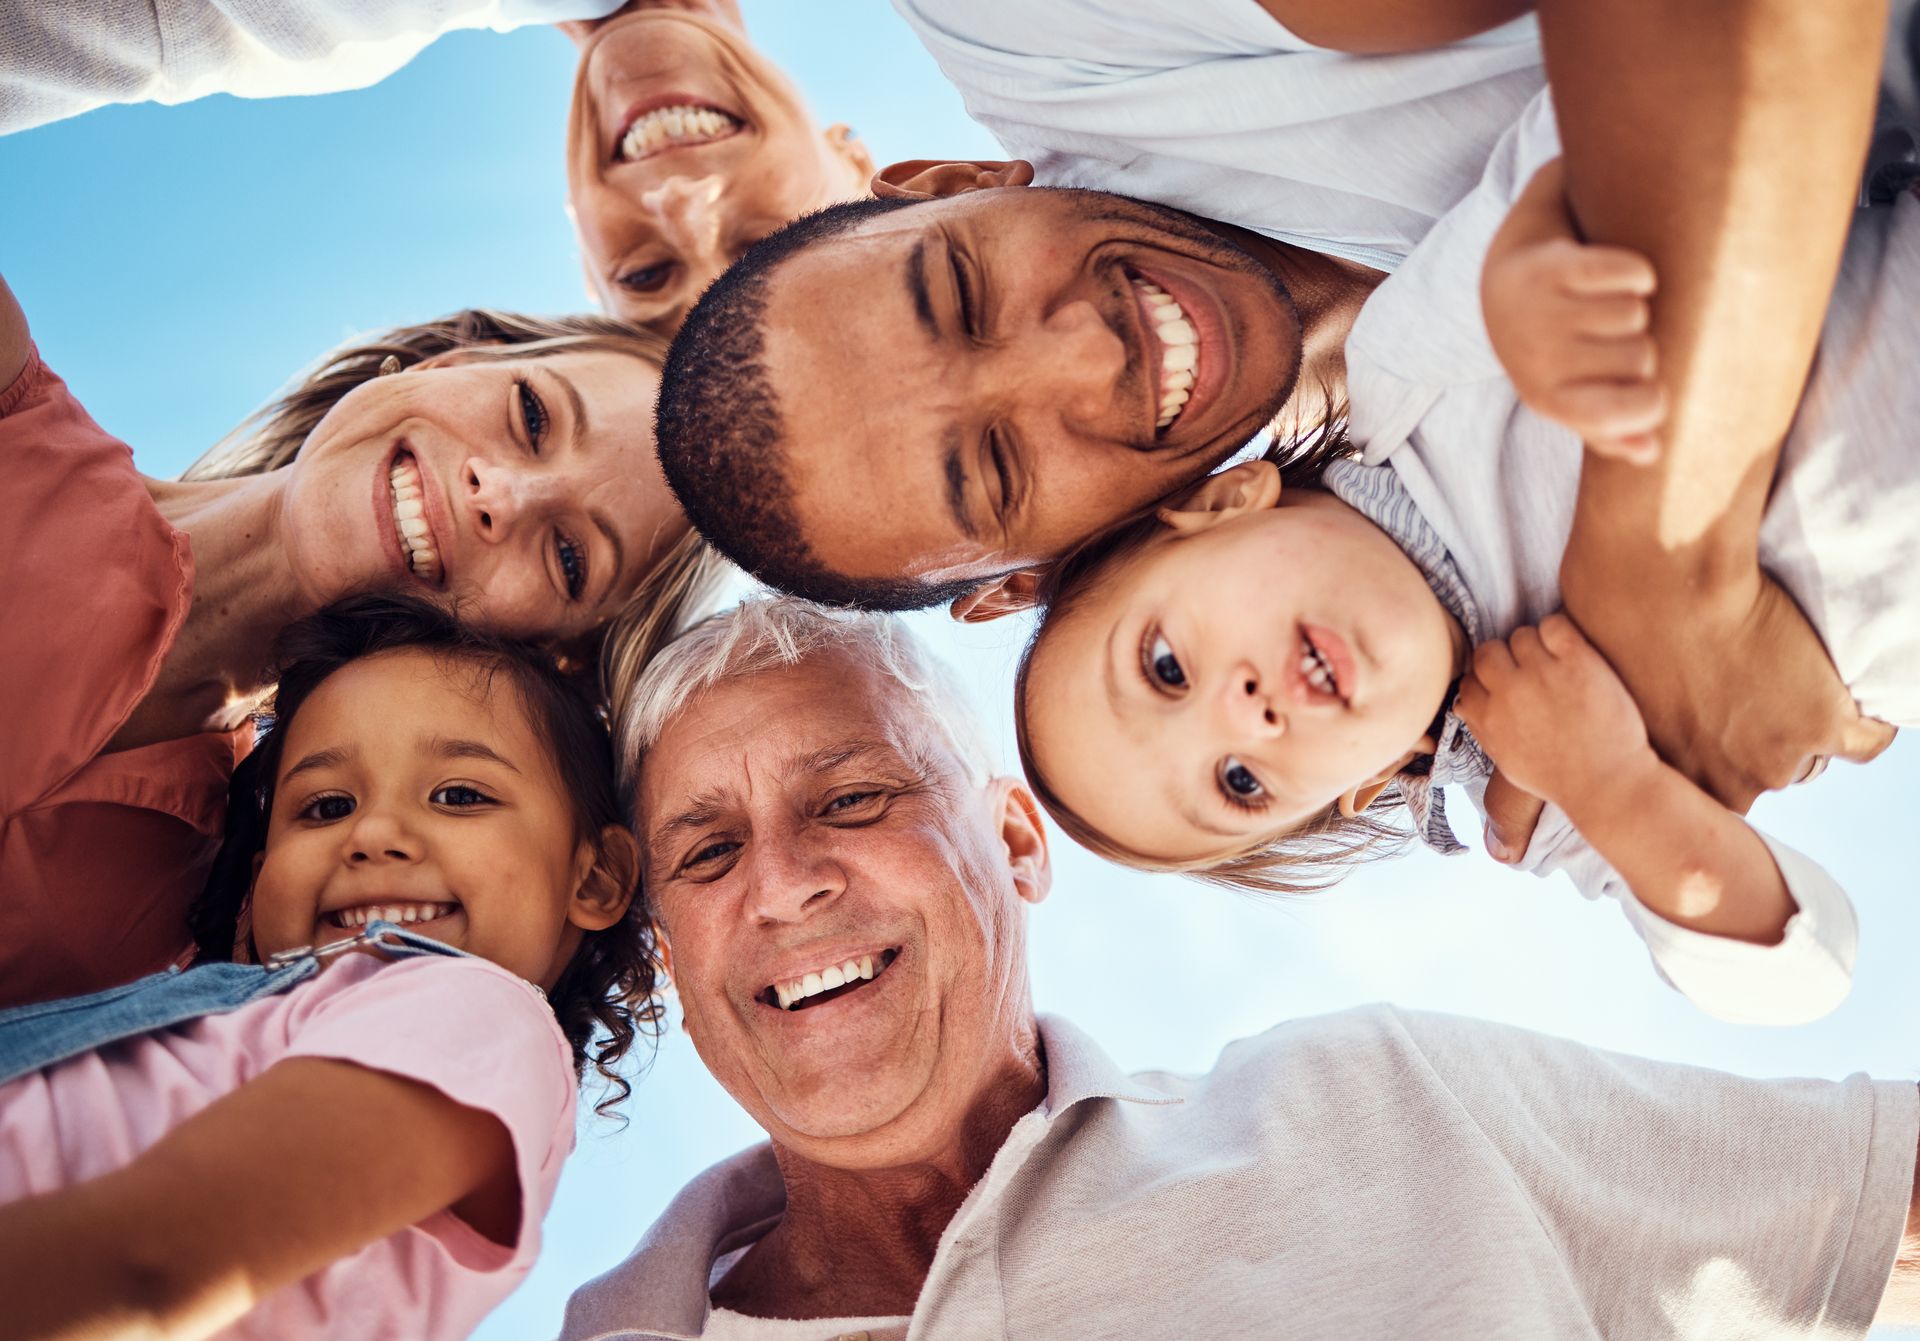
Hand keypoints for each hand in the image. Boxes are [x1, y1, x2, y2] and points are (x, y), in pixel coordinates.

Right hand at [1456, 615, 1655, 818]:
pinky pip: (1554, 624)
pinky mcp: (1578, 661)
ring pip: (1521, 635)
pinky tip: (1570, 650)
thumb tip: (1463, 703)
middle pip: (1488, 651)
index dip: (1487, 681)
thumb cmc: (1559, 777)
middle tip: (1529, 671)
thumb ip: (1482, 728)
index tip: (1505, 685)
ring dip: (1535, 646)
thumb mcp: (1507, 761)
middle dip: (1505, 659)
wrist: (1609, 783)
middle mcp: (1510, 692)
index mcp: (1490, 717)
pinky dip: (1559, 631)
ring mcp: (1543, 674)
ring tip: (1555, 664)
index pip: (1469, 679)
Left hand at [1482, 161, 1665, 461]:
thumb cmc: (1549, 354)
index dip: (1649, 405)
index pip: (1615, 413)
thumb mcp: (1569, 398)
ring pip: (1635, 314)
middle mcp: (1540, 357)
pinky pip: (1628, 273)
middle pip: (1640, 357)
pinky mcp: (1555, 267)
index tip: (1651, 394)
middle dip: (1639, 347)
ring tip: (1604, 309)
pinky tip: (1624, 279)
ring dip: (1633, 307)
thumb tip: (1649, 451)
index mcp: (1547, 398)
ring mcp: (1544, 311)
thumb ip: (1609, 432)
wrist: (1506, 289)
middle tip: (1611, 340)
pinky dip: (1637, 273)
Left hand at [1565, 564, 1895, 811]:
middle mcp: (1725, 779)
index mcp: (1668, 773)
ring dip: (1801, 720)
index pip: (1707, 791)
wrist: (1660, 574)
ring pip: (1807, 755)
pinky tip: (1842, 695)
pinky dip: (1861, 721)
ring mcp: (1775, 757)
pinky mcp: (1820, 723)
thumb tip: (1621, 701)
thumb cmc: (1610, 610)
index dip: (1715, 753)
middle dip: (1759, 737)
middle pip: (1761, 773)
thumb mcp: (1601, 679)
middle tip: (1749, 686)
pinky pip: (1865, 741)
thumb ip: (1626, 710)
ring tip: (1783, 675)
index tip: (1717, 719)